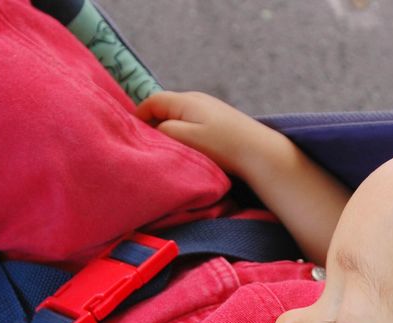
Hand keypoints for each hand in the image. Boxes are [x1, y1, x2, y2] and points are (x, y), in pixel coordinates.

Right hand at [136, 91, 285, 177]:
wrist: (260, 153)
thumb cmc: (223, 146)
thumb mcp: (187, 138)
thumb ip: (164, 131)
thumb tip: (151, 129)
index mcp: (186, 100)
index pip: (152, 102)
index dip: (138, 117)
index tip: (132, 136)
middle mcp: (197, 100)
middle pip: (165, 109)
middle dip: (153, 125)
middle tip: (147, 147)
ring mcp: (210, 110)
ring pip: (179, 119)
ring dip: (170, 133)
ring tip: (167, 152)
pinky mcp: (220, 123)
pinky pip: (193, 126)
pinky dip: (185, 137)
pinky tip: (190, 152)